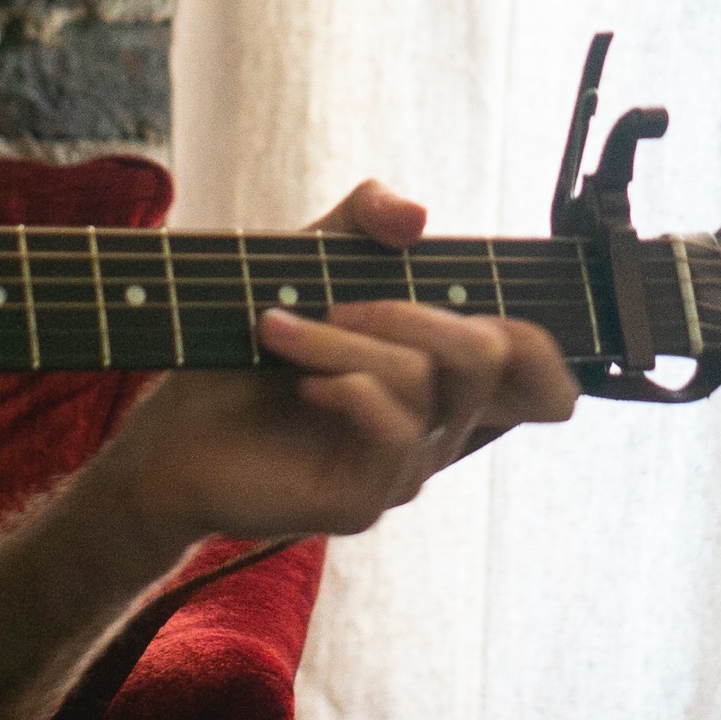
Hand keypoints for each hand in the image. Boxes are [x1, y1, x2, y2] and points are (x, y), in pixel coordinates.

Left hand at [71, 174, 578, 580]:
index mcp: (441, 375)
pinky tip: (300, 381)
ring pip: (426, 383)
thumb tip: (418, 218)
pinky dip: (345, 386)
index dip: (549, 348)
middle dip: (412, 309)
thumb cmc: (248, 345)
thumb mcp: (308, 258)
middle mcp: (438, 426)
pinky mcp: (364, 501)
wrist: (171, 429)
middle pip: (493, 355)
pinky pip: (393, 432)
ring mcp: (405, 468)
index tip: (495, 309)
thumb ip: (363, 221)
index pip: (538, 374)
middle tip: (333, 300)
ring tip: (277, 329)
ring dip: (344, 339)